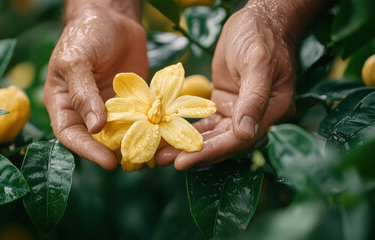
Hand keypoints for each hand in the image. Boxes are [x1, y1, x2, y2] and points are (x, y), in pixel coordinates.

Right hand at [44, 4, 147, 169]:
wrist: (113, 17)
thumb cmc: (86, 34)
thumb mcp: (76, 60)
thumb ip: (83, 93)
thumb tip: (94, 127)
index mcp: (64, 103)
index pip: (70, 135)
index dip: (86, 150)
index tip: (107, 162)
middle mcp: (86, 110)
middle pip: (96, 140)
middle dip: (113, 152)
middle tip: (134, 162)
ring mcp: (110, 107)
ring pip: (120, 133)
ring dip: (134, 144)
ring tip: (151, 156)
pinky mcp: (132, 101)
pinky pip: (139, 119)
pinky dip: (149, 129)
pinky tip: (162, 137)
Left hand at [156, 5, 295, 169]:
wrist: (257, 20)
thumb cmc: (261, 37)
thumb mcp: (258, 63)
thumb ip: (254, 98)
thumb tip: (245, 133)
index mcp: (272, 112)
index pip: (238, 141)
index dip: (210, 153)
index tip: (182, 162)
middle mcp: (256, 117)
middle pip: (222, 143)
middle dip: (192, 153)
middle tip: (161, 160)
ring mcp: (239, 112)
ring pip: (212, 136)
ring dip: (186, 144)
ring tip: (159, 153)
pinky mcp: (224, 105)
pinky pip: (206, 123)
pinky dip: (188, 129)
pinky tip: (168, 134)